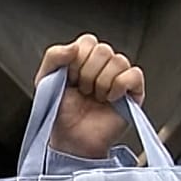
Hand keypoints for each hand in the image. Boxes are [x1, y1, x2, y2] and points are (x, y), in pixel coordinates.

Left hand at [35, 33, 145, 159]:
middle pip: (103, 50)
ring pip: (119, 60)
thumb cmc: (60, 113)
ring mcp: (120, 77)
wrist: (71, 139)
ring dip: (102, 82)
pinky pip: (134, 75)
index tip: (70, 79)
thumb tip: (74, 46)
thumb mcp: (45, 79)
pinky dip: (120, 86)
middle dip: (87, 73)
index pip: (88, 41)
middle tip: (83, 91)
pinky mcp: (134, 91)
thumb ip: (54, 56)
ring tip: (95, 97)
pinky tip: (110, 99)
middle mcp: (104, 65)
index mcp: (84, 58)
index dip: (77, 60)